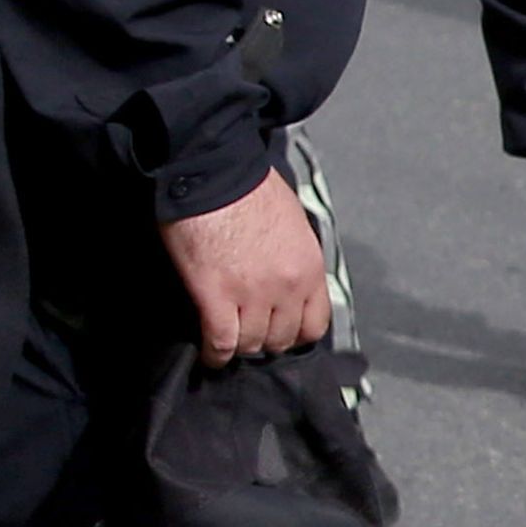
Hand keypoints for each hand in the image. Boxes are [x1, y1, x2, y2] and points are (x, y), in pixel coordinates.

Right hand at [164, 167, 333, 364]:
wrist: (213, 171)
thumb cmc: (249, 189)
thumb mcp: (294, 224)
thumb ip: (295, 259)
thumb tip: (288, 279)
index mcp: (309, 268)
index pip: (315, 325)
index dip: (295, 333)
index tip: (281, 331)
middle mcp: (287, 287)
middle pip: (281, 339)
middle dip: (265, 340)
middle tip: (249, 333)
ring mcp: (253, 294)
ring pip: (251, 343)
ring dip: (238, 345)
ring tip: (227, 341)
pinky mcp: (216, 296)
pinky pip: (221, 341)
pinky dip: (214, 353)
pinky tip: (210, 354)